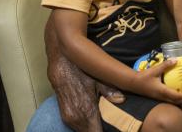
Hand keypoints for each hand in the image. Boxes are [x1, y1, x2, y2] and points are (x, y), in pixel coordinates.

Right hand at [45, 17, 123, 131]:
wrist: (59, 57)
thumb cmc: (80, 65)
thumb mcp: (97, 75)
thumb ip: (109, 89)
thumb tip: (121, 100)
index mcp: (85, 110)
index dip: (108, 130)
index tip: (118, 127)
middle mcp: (74, 117)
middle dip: (102, 129)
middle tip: (115, 124)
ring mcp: (68, 117)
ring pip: (83, 130)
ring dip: (93, 127)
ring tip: (105, 121)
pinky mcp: (64, 114)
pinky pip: (77, 125)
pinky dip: (87, 124)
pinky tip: (95, 118)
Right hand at [130, 59, 181, 103]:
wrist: (133, 83)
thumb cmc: (144, 76)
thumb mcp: (155, 70)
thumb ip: (165, 65)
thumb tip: (176, 60)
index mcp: (162, 91)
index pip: (175, 96)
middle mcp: (161, 96)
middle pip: (175, 101)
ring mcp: (158, 98)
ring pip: (170, 101)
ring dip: (178, 99)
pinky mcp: (156, 97)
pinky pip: (167, 99)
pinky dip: (172, 97)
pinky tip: (174, 90)